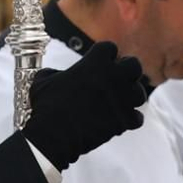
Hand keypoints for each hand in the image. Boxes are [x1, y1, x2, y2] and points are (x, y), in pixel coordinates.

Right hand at [23, 41, 146, 169]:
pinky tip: (120, 120)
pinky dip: (130, 119)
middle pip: (134, 65)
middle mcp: (113, 77)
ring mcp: (122, 99)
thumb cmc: (46, 105)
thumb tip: (56, 75)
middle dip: (127, 71)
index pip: (109, 48)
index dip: (105, 55)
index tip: (100, 62)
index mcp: (95, 63)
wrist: (53, 135)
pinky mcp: (124, 120)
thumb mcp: (43, 80)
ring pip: (140, 93)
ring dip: (131, 96)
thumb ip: (55, 73)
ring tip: (120, 101)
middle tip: (117, 79)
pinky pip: (137, 117)